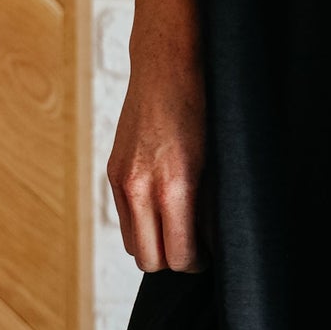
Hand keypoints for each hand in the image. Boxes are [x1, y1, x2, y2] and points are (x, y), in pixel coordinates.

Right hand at [108, 36, 206, 272]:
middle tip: (198, 246)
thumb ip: (212, 208)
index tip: (210, 254)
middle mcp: (139, 186)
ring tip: (181, 227)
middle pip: (150, 260)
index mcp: (173, 184)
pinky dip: (143, 224)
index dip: (197, 262)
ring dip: (156, 245)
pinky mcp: (112, 173)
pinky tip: (164, 208)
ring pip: (133, 245)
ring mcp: (120, 180)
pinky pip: (125, 219)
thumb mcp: (218, 161)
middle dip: (175, 259)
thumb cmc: (204, 109)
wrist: (167, 67)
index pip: (177, 255)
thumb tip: (215, 244)